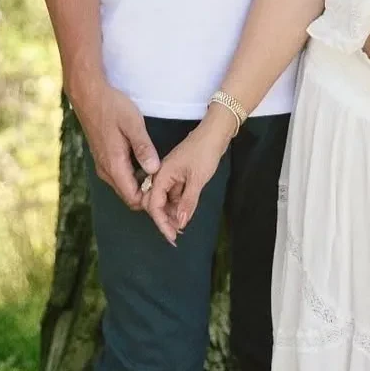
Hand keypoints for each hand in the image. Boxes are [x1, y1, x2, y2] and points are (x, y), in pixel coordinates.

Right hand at [69, 75, 159, 209]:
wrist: (89, 96)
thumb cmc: (112, 107)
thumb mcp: (133, 124)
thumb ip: (143, 148)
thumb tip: (154, 170)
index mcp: (114, 164)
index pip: (132, 198)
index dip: (150, 200)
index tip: (166, 191)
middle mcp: (106, 170)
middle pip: (128, 195)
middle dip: (147, 195)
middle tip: (168, 184)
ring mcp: (103, 164)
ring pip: (124, 185)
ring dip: (141, 184)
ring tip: (161, 173)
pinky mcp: (104, 158)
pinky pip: (120, 175)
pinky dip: (134, 175)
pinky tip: (147, 162)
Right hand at [146, 114, 231, 244]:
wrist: (215, 132)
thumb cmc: (204, 152)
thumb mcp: (197, 179)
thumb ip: (187, 202)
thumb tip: (179, 223)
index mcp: (161, 175)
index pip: (154, 205)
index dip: (161, 223)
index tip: (171, 238)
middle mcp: (162, 175)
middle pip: (156, 203)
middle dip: (164, 219)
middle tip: (177, 234)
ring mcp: (170, 175)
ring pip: (165, 199)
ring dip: (172, 213)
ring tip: (182, 226)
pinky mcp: (179, 175)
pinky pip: (174, 194)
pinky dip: (178, 204)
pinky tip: (185, 213)